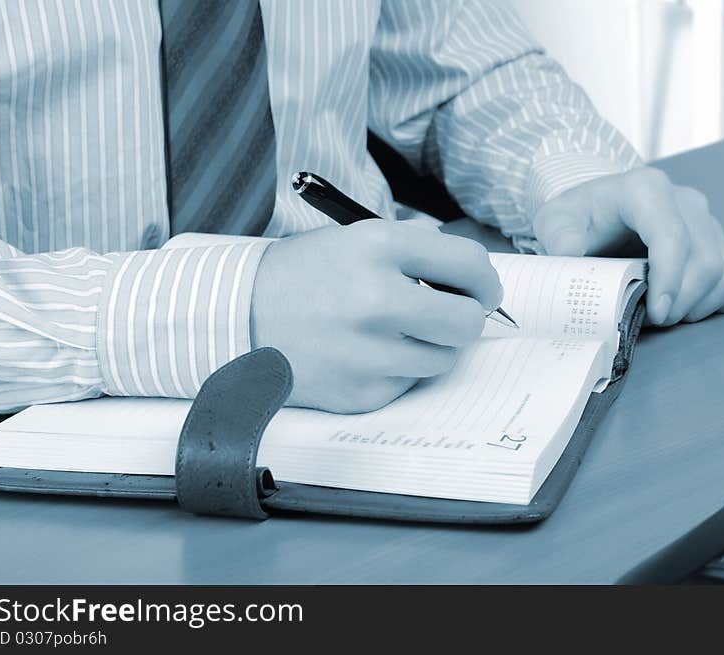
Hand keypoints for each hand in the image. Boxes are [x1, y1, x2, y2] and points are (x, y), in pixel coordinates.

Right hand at [250, 220, 501, 412]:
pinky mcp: (359, 392)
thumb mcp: (355, 239)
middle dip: (465, 318)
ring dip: (431, 346)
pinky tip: (365, 354)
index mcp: (377, 247)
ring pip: (443, 359)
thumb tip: (471, 279)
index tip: (483, 291)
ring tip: (396, 333)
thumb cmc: (304, 275)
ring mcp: (367, 352)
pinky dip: (397, 370)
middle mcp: (376, 299)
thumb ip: (415, 251)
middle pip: (466, 322)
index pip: (468, 264)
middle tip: (450, 316)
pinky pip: (408, 383)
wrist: (238, 316)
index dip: (485, 281)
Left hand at [532, 167, 723, 325]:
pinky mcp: (721, 241)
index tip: (657, 312)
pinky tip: (696, 306)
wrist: (599, 210)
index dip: (670, 279)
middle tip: (652, 321)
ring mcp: (708, 221)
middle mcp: (685, 201)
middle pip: (705, 261)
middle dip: (681, 302)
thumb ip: (559, 235)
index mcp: (646, 190)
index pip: (672, 236)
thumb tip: (570, 252)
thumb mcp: (555, 220)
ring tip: (668, 314)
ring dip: (701, 305)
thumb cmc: (580, 217)